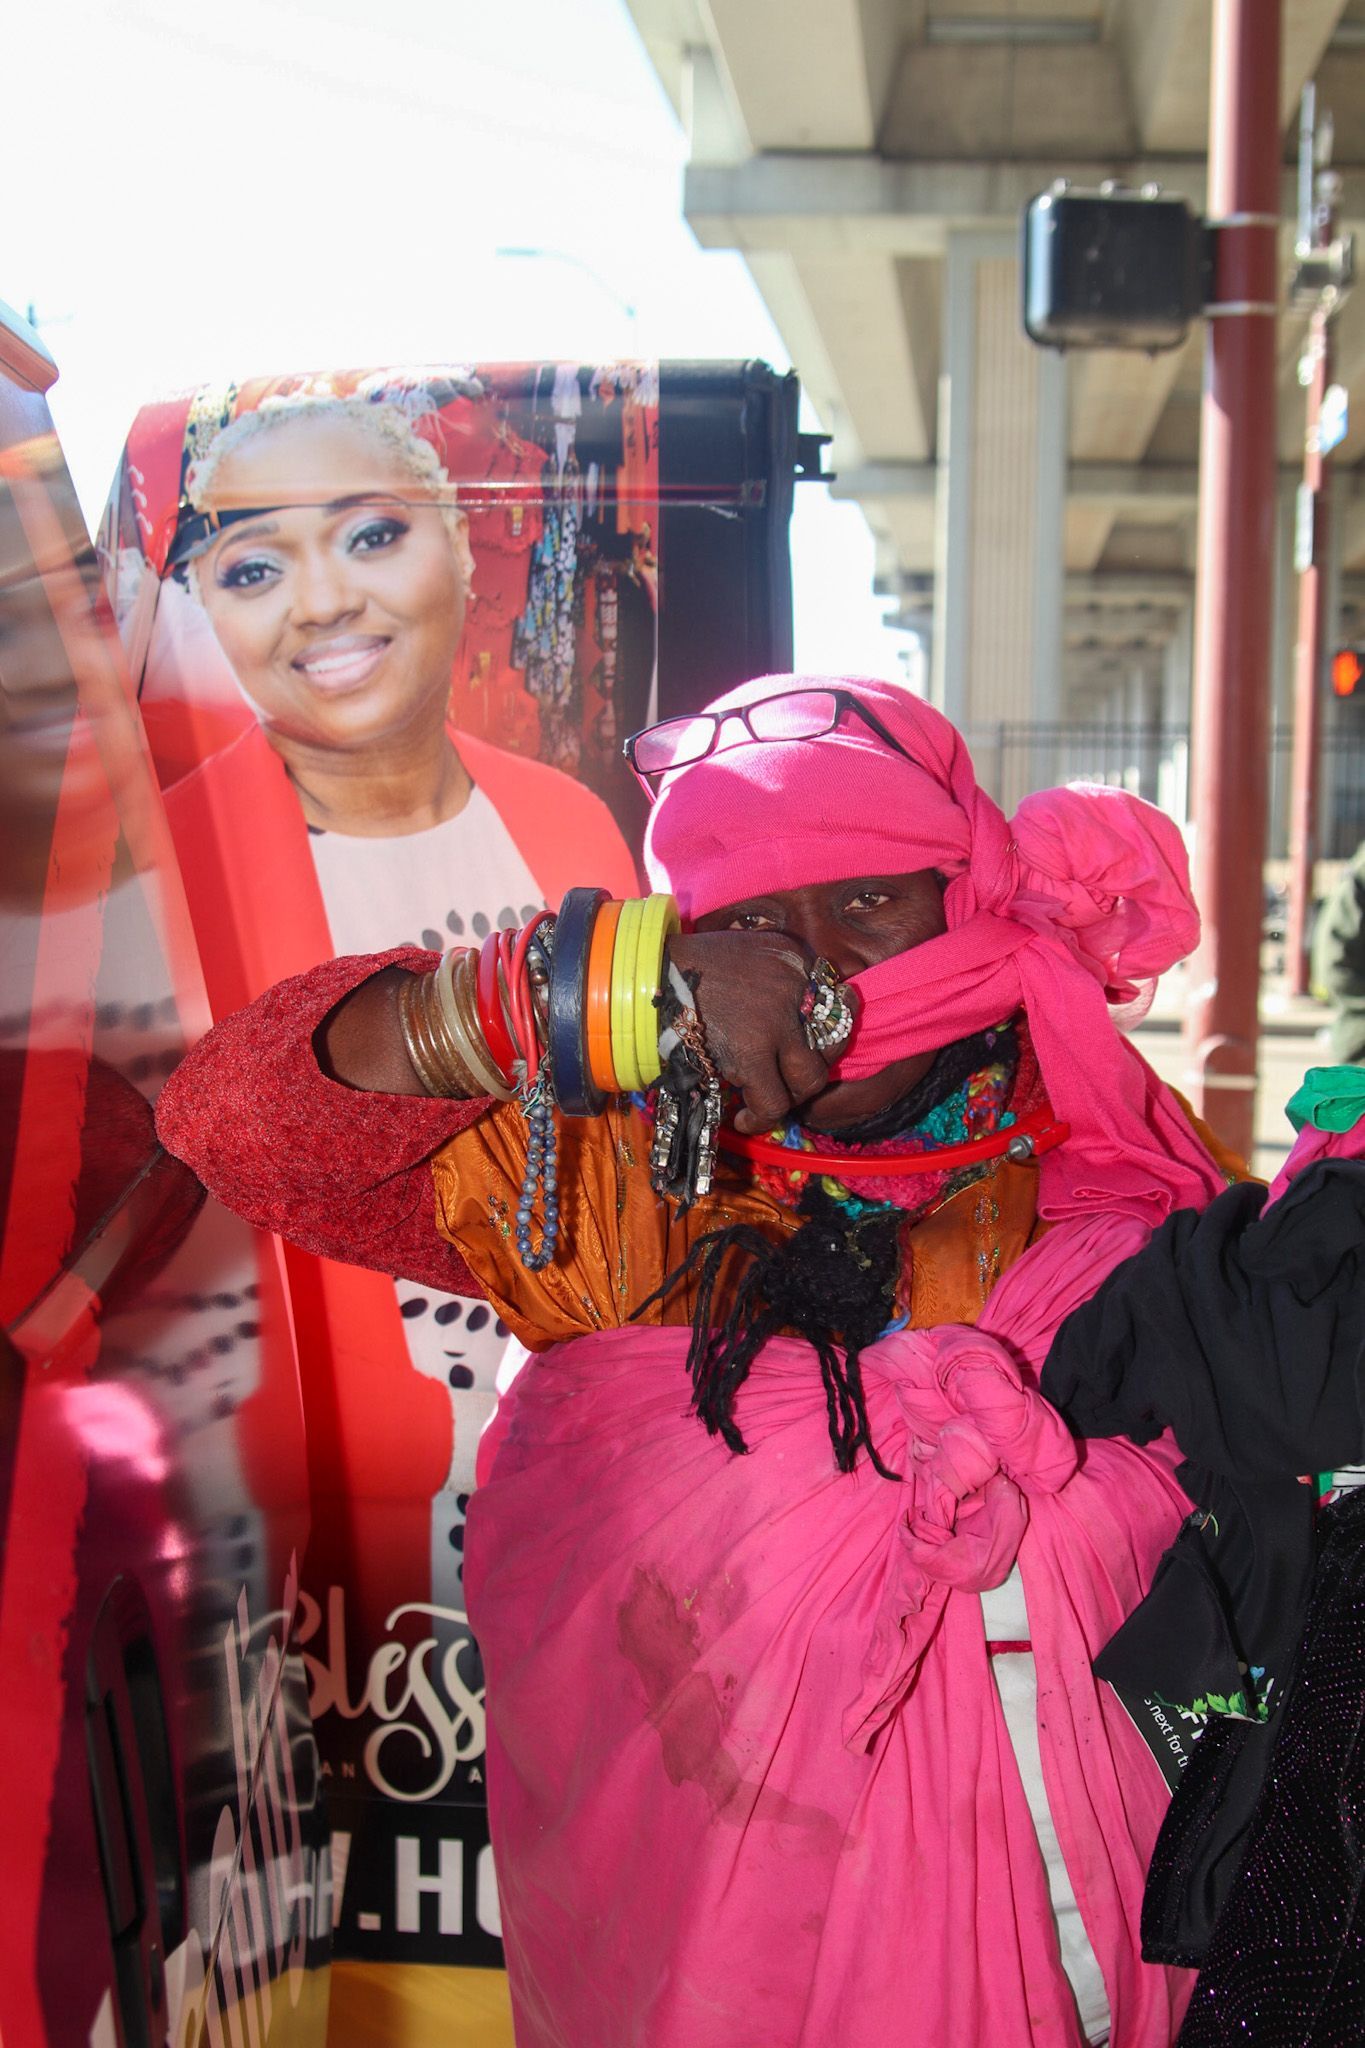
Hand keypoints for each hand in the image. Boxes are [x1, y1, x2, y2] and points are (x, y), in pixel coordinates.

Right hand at [665, 932, 844, 1133]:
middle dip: (814, 1065)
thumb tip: (796, 1013)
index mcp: (793, 957)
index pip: (834, 1000)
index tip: (814, 1043)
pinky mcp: (752, 1052)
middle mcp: (795, 985)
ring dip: (792, 1096)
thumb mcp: (747, 951)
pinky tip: (744, 1120)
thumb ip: (776, 975)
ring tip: (768, 1100)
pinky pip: (774, 1102)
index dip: (828, 1027)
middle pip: (832, 1041)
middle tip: (791, 1078)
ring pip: (810, 1077)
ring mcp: (776, 1021)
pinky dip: (761, 1118)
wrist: (650, 974)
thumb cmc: (689, 966)